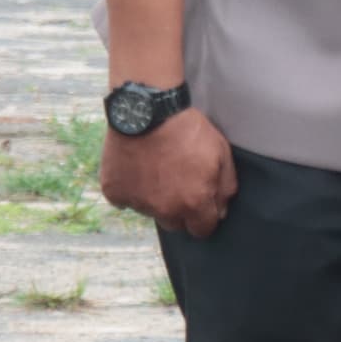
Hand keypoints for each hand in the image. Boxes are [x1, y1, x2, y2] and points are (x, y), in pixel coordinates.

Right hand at [98, 109, 236, 236]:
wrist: (148, 111)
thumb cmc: (188, 130)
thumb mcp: (221, 153)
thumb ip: (225, 186)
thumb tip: (222, 209)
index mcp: (193, 203)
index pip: (202, 230)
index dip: (203, 218)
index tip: (200, 204)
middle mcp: (165, 210)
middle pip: (175, 224)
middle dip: (179, 210)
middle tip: (177, 183)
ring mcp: (137, 203)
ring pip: (149, 211)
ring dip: (154, 198)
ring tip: (155, 169)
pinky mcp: (114, 192)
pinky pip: (123, 200)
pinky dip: (129, 188)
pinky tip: (135, 167)